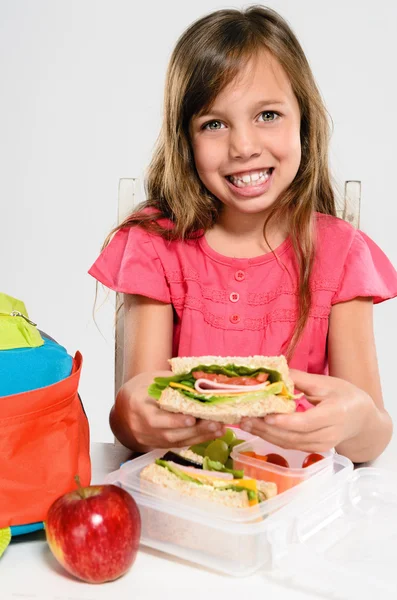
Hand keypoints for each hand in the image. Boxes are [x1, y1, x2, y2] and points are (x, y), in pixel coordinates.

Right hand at [114, 371, 224, 449]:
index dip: (173, 421)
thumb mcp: (153, 380)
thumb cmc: (140, 389)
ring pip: (175, 442)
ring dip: (199, 437)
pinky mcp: (156, 445)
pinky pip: (177, 445)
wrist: (123, 408)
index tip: (192, 419)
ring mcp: (148, 439)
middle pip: (169, 434)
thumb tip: (198, 380)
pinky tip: (211, 434)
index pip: (155, 419)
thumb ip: (173, 382)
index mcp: (137, 407)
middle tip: (215, 423)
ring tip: (219, 429)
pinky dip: (195, 440)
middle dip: (194, 431)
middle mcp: (141, 427)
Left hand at [240, 369, 373, 452]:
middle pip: (294, 436)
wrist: (362, 419)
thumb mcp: (326, 383)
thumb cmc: (345, 396)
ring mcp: (322, 445)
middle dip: (267, 429)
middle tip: (245, 418)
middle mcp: (329, 434)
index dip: (286, 422)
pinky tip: (257, 429)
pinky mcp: (314, 450)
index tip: (267, 417)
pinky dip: (272, 438)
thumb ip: (300, 379)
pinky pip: (291, 445)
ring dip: (265, 435)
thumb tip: (274, 371)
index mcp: (334, 414)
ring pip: (290, 443)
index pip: (307, 422)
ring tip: (245, 423)